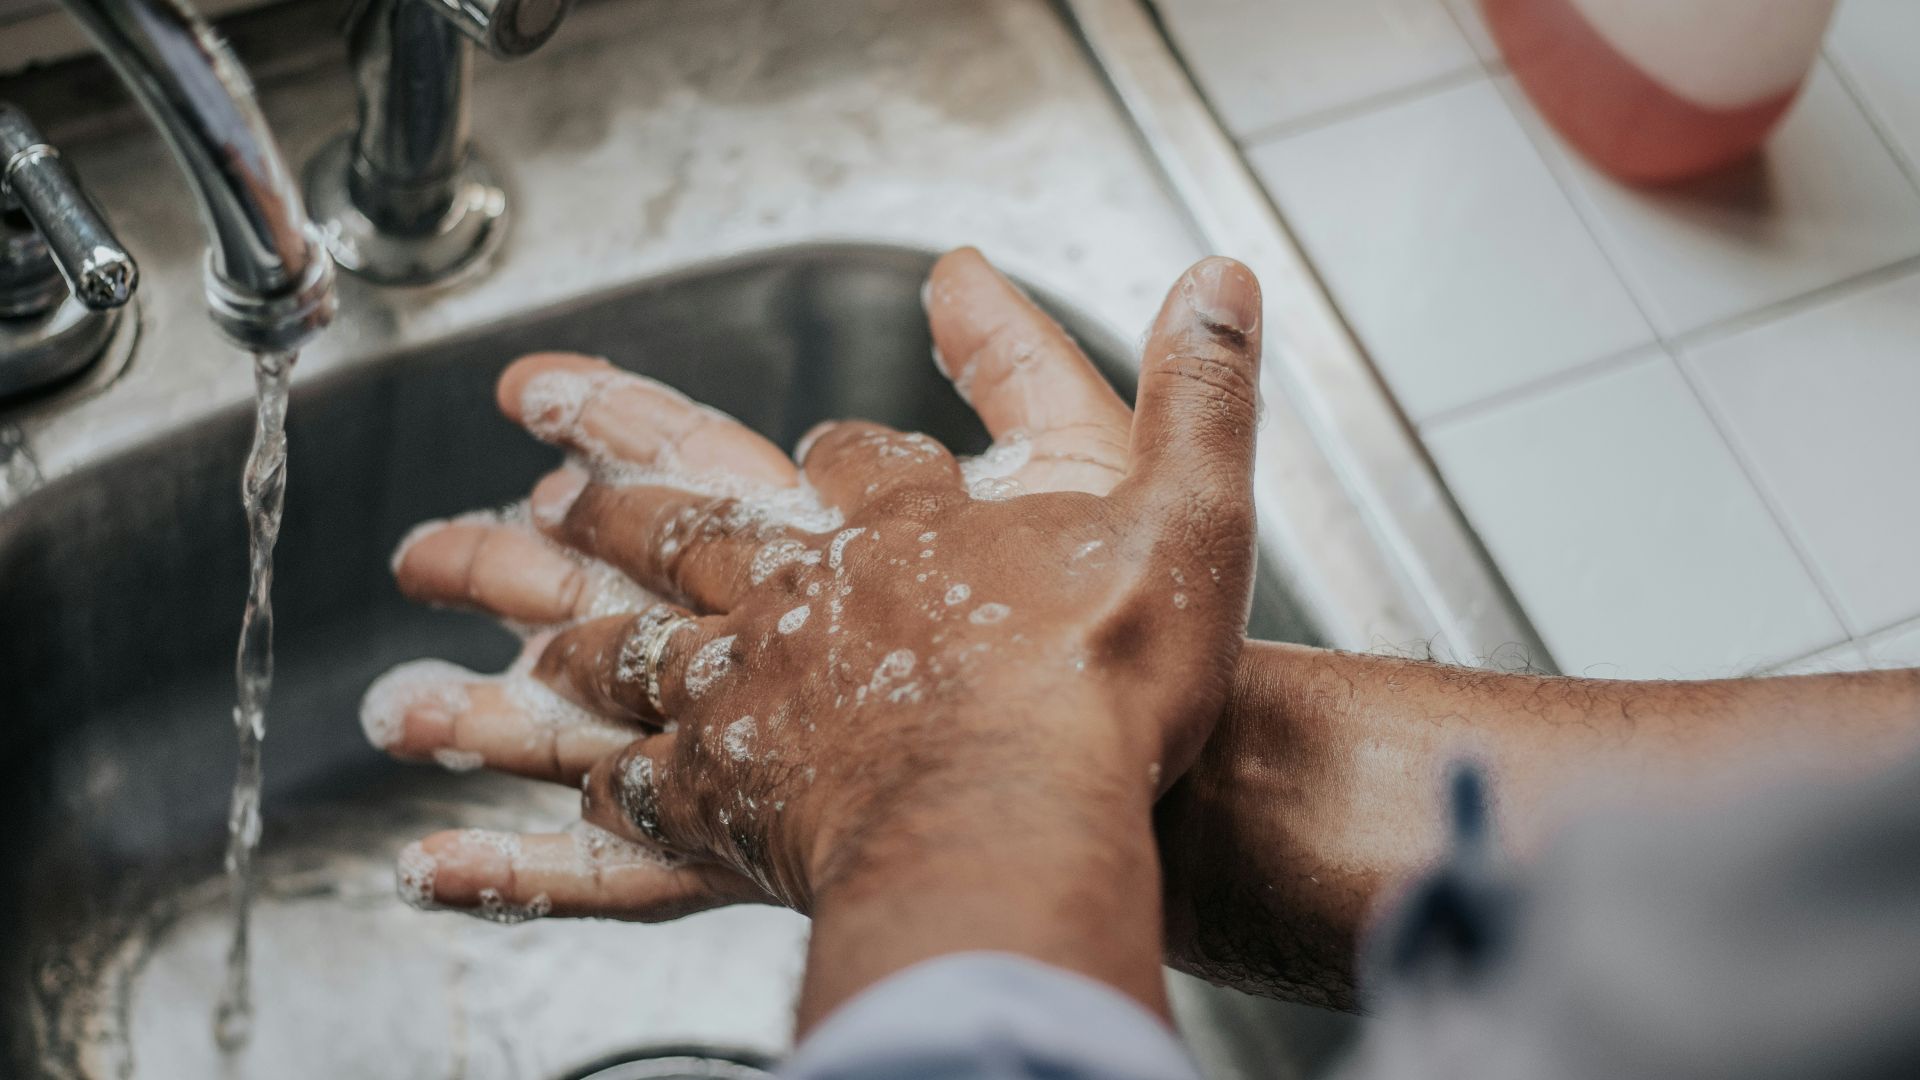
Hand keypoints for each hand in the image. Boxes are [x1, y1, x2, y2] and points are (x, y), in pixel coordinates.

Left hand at [367, 251, 1263, 1015]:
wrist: (1023, 817)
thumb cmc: (1102, 682)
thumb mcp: (1185, 508)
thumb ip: (1196, 391)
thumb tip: (1218, 279)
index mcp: (901, 529)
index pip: (851, 460)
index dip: (840, 451)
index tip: (819, 444)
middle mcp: (803, 600)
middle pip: (680, 533)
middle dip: (600, 507)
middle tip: (522, 495)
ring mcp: (751, 698)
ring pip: (622, 651)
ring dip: (543, 634)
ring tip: (465, 638)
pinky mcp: (730, 805)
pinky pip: (631, 801)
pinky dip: (577, 807)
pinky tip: (544, 812)